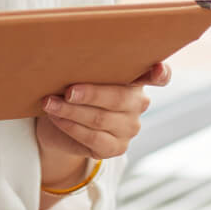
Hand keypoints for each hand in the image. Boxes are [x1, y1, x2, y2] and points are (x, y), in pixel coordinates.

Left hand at [35, 62, 170, 173]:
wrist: (57, 122)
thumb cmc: (70, 88)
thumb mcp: (80, 74)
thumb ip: (87, 68)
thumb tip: (70, 61)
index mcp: (135, 78)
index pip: (159, 76)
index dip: (160, 73)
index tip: (157, 69)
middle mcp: (138, 103)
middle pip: (119, 98)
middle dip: (90, 94)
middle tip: (67, 91)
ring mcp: (129, 127)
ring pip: (101, 119)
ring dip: (71, 110)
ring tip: (50, 103)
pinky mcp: (116, 148)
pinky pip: (93, 137)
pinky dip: (71, 126)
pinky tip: (56, 118)